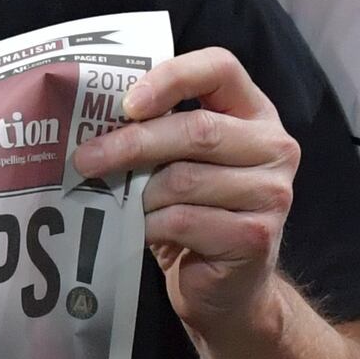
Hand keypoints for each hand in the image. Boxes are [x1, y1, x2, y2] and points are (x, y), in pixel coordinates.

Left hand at [70, 45, 301, 341]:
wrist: (226, 290)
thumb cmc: (195, 214)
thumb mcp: (181, 163)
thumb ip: (159, 131)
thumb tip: (91, 116)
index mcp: (255, 113)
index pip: (220, 68)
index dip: (171, 77)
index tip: (126, 103)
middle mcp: (274, 147)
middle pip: (197, 130)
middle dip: (132, 144)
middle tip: (84, 159)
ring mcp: (272, 193)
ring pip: (184, 180)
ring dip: (140, 195)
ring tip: (121, 205)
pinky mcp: (256, 236)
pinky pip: (185, 221)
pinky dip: (152, 227)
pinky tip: (143, 232)